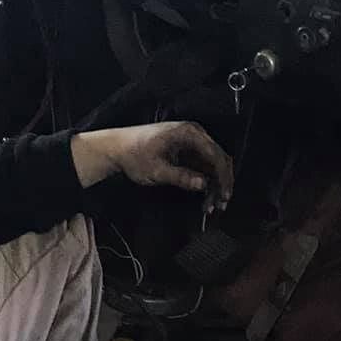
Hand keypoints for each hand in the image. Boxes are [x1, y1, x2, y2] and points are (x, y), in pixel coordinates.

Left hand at [72, 122, 233, 209]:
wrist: (117, 148)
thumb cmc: (134, 155)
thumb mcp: (156, 170)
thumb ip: (180, 177)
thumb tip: (203, 184)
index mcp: (188, 133)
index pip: (215, 155)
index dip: (223, 177)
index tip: (224, 195)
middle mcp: (194, 135)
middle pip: (218, 160)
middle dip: (221, 183)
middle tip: (221, 204)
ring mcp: (192, 143)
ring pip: (212, 166)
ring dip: (214, 185)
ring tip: (211, 206)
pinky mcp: (187, 152)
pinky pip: (203, 167)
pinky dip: (206, 183)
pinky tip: (204, 199)